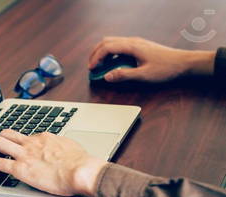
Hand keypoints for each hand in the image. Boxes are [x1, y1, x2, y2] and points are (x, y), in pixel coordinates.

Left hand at [0, 129, 106, 196]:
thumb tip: (63, 151)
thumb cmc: (80, 162)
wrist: (80, 171)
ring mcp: (24, 154)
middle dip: (0, 140)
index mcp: (45, 138)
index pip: (27, 137)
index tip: (20, 148)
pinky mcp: (20, 168)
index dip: (21, 143)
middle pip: (8, 133)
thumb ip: (62, 148)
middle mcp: (32, 143)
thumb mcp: (70, 147)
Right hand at [89, 37, 214, 82]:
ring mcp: (136, 42)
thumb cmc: (166, 68)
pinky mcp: (139, 46)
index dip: (96, 58)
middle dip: (96, 53)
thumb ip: (123, 75)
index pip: (107, 48)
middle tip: (91, 66)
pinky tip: (113, 64)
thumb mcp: (143, 75)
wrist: (183, 62)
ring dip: (103, 52)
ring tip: (100, 65)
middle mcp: (132, 41)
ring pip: (112, 42)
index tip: (91, 68)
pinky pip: (120, 46)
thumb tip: (107, 76)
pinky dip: (111, 53)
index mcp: (132, 46)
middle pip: (106, 42)